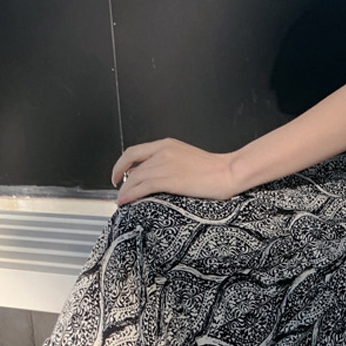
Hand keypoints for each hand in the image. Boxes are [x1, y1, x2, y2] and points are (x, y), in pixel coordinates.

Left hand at [111, 138, 237, 205]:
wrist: (227, 172)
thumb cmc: (214, 170)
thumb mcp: (187, 160)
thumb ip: (169, 164)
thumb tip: (156, 177)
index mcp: (166, 145)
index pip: (134, 152)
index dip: (121, 164)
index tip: (117, 175)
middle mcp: (162, 152)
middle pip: (132, 166)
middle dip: (120, 180)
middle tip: (118, 192)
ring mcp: (164, 165)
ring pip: (134, 177)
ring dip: (124, 191)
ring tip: (121, 201)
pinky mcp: (168, 179)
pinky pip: (141, 187)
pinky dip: (129, 194)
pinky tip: (125, 201)